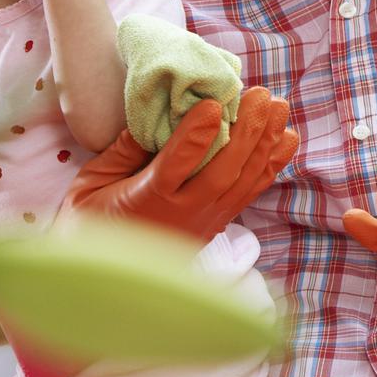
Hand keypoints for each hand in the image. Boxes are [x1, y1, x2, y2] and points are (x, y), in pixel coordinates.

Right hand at [60, 87, 298, 242]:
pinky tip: (286, 138)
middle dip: (246, 131)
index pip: (176, 166)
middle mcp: (183, 215)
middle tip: (260, 94)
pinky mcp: (217, 225)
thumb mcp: (93, 183)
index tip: (213, 103)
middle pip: (222, 172)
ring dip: (265, 142)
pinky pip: (250, 193)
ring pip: (243, 182)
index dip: (197, 134)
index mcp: (146, 201)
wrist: (104, 281)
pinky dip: (271, 164)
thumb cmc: (90, 223)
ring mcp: (205, 223)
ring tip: (278, 106)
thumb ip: (124, 151)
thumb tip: (156, 117)